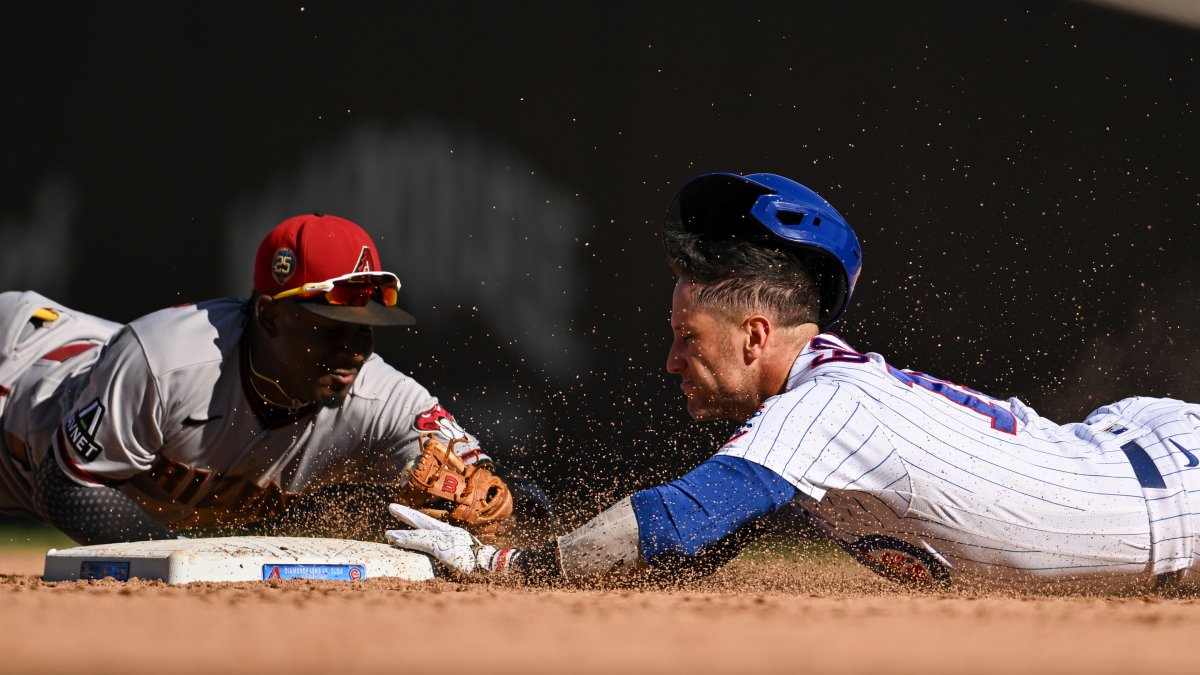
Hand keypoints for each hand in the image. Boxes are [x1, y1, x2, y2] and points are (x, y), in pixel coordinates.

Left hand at [385, 503, 516, 574]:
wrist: (493, 565)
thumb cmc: (485, 565)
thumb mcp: (470, 558)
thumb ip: (458, 557)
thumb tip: (452, 564)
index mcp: (456, 535)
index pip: (434, 525)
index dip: (419, 520)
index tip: (408, 517)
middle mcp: (450, 533)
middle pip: (425, 521)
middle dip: (407, 514)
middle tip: (392, 507)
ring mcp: (446, 538)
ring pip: (419, 532)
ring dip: (401, 532)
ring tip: (387, 533)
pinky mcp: (441, 547)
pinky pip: (420, 541)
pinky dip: (406, 540)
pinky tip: (394, 539)